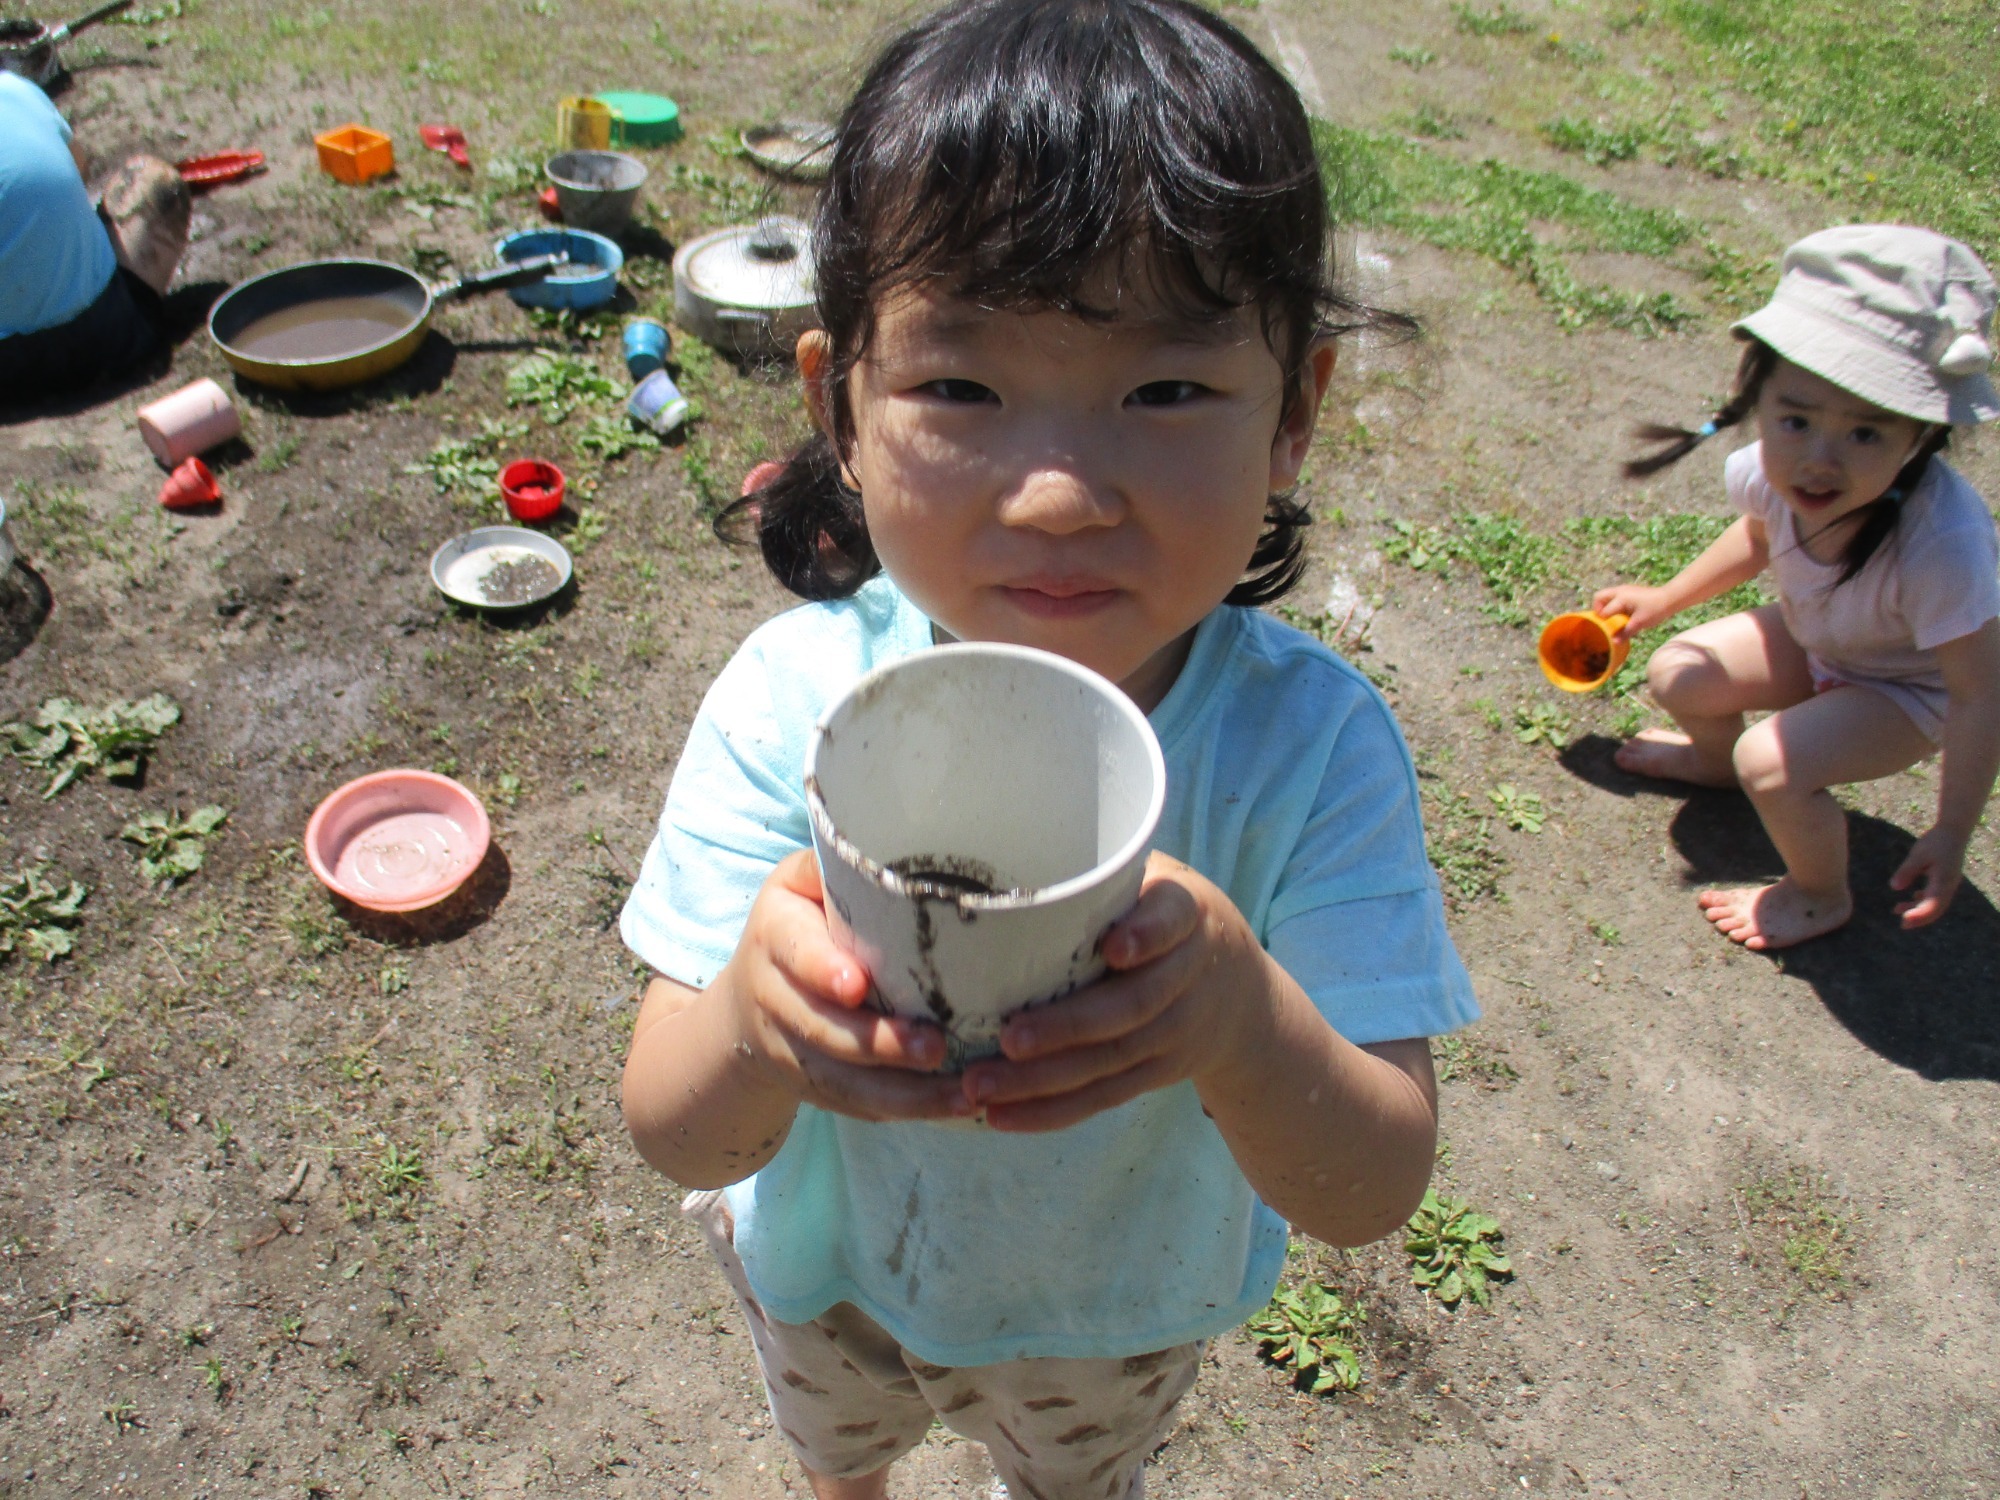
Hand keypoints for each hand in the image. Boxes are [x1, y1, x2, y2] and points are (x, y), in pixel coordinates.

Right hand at [721, 851, 972, 1121]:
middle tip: (937, 1047)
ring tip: (960, 1094)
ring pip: (842, 1080)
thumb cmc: (797, 927)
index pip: (794, 952)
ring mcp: (789, 1049)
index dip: (822, 970)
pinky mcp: (813, 1086)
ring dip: (902, 1093)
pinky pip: (855, 1106)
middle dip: (879, 1044)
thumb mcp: (798, 885)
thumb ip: (839, 867)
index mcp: (773, 935)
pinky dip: (901, 1111)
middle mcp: (773, 996)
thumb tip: (913, 827)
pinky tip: (951, 1108)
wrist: (744, 1008)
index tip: (858, 986)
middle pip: (823, 1028)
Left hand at [958, 853, 1275, 1132]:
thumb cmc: (1168, 918)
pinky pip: (1103, 1095)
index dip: (1147, 935)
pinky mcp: (1157, 1072)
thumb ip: (1107, 876)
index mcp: (1188, 913)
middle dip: (1068, 1026)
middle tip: (1008, 1038)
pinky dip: (1052, 1110)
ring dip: (1042, 1079)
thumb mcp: (1160, 882)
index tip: (1114, 949)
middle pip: (1131, 1006)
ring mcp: (1176, 1031)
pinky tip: (1003, 1117)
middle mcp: (1189, 975)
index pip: (1173, 920)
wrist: (1243, 998)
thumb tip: (1004, 860)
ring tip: (980, 1085)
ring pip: (1109, 1060)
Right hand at [1590, 582, 1674, 640]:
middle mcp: (1620, 591)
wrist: (1671, 598)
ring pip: (1606, 595)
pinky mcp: (1629, 590)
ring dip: (1605, 606)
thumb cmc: (1655, 610)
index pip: (1604, 612)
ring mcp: (1624, 589)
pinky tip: (1622, 613)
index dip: (1603, 623)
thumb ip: (1625, 632)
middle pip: (1598, 597)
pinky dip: (1613, 604)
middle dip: (1598, 609)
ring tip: (1612, 618)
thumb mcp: (1639, 623)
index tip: (1605, 631)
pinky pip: (1614, 596)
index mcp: (1621, 598)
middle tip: (1604, 620)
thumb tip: (1613, 642)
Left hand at [1889, 827, 1968, 928]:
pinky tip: (1907, 900)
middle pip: (1936, 908)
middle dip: (1920, 918)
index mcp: (1944, 880)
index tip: (1904, 920)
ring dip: (1918, 909)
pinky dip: (1921, 900)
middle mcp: (1948, 885)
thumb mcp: (1918, 854)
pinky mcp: (1944, 881)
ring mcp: (1948, 884)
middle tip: (1903, 924)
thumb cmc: (1936, 841)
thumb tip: (1895, 887)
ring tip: (1897, 910)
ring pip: (1935, 903)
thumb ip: (1907, 870)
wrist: (1953, 832)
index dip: (1919, 914)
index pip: (1933, 904)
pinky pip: (1934, 896)